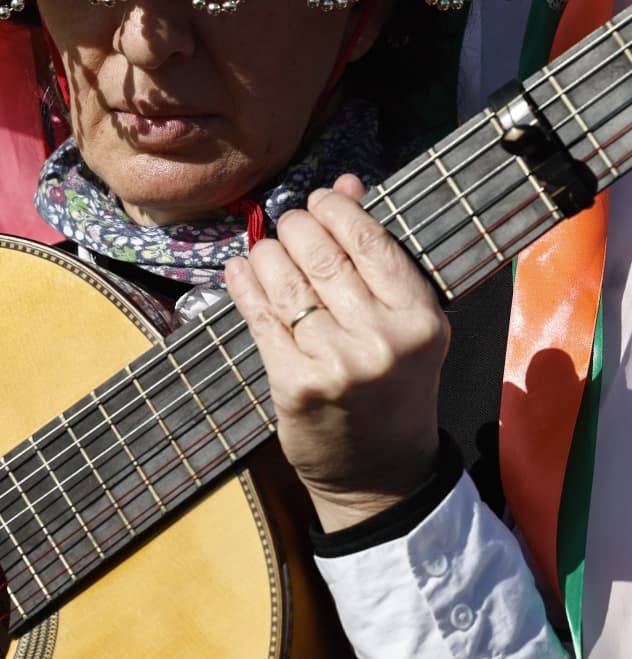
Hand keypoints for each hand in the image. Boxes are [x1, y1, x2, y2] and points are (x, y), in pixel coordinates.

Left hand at [224, 175, 447, 532]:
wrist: (381, 475)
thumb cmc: (393, 388)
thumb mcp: (404, 322)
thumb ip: (377, 254)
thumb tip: (346, 182)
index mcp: (420, 318)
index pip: (368, 238)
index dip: (334, 208)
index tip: (318, 202)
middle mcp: (382, 339)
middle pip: (320, 253)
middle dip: (294, 227)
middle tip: (287, 227)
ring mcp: (337, 363)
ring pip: (283, 279)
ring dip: (265, 254)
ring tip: (265, 253)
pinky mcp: (295, 384)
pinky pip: (258, 316)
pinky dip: (242, 285)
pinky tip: (239, 271)